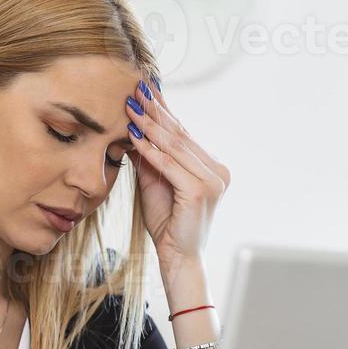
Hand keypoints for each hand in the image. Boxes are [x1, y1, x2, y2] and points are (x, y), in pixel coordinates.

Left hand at [125, 78, 229, 272]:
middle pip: (180, 135)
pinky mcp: (199, 191)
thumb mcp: (155, 183)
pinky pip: (169, 165)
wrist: (178, 258)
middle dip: (155, 111)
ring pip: (174, 146)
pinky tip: (133, 136)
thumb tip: (133, 128)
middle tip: (135, 89)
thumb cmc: (168, 224)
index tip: (144, 90)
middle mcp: (217, 171)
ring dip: (149, 125)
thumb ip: (150, 158)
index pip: (183, 133)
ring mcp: (212, 181)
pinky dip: (149, 150)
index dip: (163, 110)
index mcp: (211, 168)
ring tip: (130, 107)